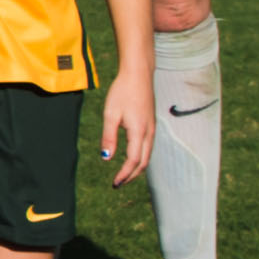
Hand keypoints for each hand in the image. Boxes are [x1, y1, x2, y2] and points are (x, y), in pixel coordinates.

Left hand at [97, 63, 152, 183]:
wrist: (138, 75)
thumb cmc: (122, 92)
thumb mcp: (111, 114)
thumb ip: (109, 137)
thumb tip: (106, 158)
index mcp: (139, 132)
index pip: (133, 161)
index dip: (124, 174)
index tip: (114, 183)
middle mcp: (149, 133)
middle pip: (143, 162)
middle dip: (131, 175)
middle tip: (118, 183)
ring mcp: (152, 129)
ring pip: (147, 156)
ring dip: (136, 168)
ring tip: (123, 174)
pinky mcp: (151, 124)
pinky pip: (148, 147)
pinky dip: (140, 158)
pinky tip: (131, 158)